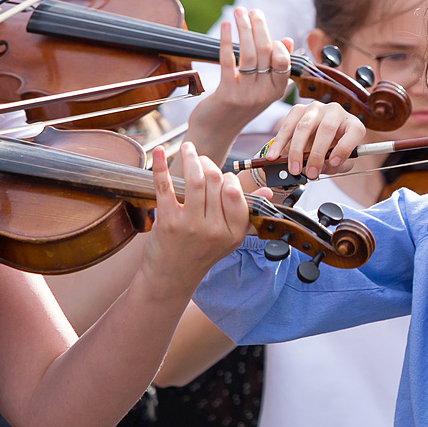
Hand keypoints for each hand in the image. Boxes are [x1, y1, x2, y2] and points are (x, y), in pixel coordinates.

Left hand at [141, 143, 248, 285]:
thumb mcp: (229, 238)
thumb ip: (246, 213)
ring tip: (188, 149)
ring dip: (190, 157)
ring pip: (195, 180)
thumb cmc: (199, 254)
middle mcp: (215, 229)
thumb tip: (268, 193)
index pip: (235, 192)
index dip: (227, 178)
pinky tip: (159, 152)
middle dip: (207, 163)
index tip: (221, 176)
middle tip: (200, 157)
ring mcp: (191, 226)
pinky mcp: (168, 222)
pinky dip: (161, 167)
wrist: (171, 277)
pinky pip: (166, 187)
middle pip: (215, 182)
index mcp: (233, 232)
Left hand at [195, 8, 291, 120]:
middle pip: (266, 53)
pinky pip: (228, 62)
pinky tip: (226, 26)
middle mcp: (264, 93)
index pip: (284, 61)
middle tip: (251, 10)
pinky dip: (227, 41)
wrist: (215, 131)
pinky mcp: (227, 94)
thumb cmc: (237, 106)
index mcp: (276, 91)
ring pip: (249, 55)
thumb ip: (275, 66)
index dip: (276, 41)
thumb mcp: (261, 88)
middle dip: (259, 27)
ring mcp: (246, 95)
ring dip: (244, 29)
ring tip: (239, 12)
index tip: (262, 23)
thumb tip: (287, 40)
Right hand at [261, 100, 365, 180]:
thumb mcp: (338, 161)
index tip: (333, 163)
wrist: (315, 139)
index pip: (354, 131)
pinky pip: (287, 126)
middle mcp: (336, 111)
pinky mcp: (298, 109)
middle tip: (310, 172)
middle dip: (316, 154)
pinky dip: (279, 143)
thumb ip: (334, 166)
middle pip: (327, 129)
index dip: (344, 148)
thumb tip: (322, 167)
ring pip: (304, 127)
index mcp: (352, 124)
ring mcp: (316, 108)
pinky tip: (274, 156)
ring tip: (294, 169)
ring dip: (297, 151)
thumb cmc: (331, 151)